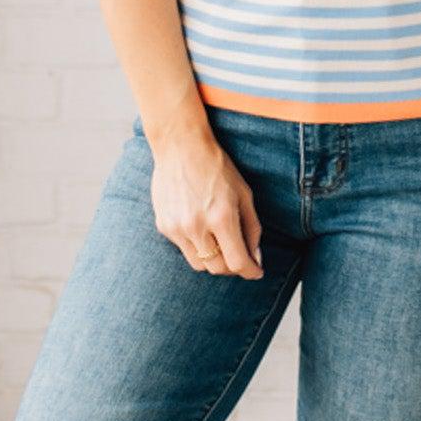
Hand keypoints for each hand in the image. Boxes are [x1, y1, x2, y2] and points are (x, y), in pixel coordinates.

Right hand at [149, 126, 263, 276]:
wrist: (180, 147)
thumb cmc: (217, 168)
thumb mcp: (244, 194)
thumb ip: (252, 228)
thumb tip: (255, 258)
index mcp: (221, 217)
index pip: (237, 262)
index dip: (250, 272)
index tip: (256, 272)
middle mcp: (197, 226)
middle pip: (218, 268)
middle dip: (234, 268)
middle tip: (241, 258)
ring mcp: (177, 228)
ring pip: (199, 265)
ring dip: (214, 261)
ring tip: (221, 245)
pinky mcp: (164, 226)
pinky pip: (184, 249)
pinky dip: (197, 247)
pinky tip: (201, 229)